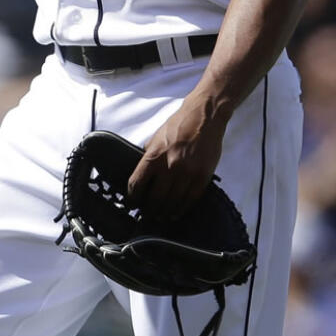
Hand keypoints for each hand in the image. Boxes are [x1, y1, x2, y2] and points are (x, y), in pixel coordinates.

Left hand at [126, 96, 227, 217]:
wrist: (204, 117)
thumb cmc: (178, 125)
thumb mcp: (156, 138)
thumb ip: (148, 155)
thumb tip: (141, 171)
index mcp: (154, 155)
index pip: (137, 182)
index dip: (133, 197)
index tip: (132, 203)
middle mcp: (170, 166)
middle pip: (156, 198)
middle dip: (149, 210)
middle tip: (146, 216)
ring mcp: (188, 173)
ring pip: (173, 202)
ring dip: (165, 213)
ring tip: (160, 218)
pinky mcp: (203, 176)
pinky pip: (191, 199)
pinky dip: (182, 208)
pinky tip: (176, 212)